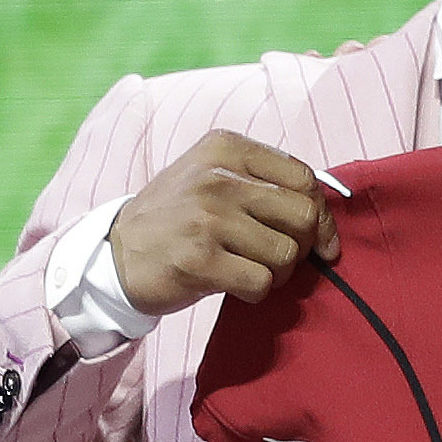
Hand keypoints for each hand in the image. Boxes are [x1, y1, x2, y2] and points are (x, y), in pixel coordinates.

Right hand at [109, 131, 339, 316]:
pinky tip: (235, 284)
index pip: (304, 179)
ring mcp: (207, 218)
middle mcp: (218, 177)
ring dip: (278, 273)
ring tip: (251, 269)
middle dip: (303, 246)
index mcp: (226, 149)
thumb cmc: (178, 217)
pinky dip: (257, 291)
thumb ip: (264, 183)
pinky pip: (261, 282)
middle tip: (281, 258)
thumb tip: (325, 219)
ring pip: (286, 253)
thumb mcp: (213, 176)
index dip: (322, 216)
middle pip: (303, 216)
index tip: (322, 241)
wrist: (116, 253)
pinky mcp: (199, 259)